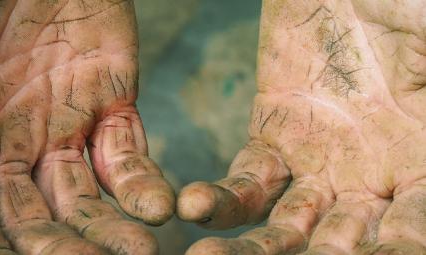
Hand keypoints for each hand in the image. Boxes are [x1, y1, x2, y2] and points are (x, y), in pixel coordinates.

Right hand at [0, 1, 174, 253]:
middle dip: (51, 250)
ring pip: (83, 200)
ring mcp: (62, 128)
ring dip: (106, 234)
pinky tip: (157, 209)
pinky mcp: (110, 104)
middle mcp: (6, 144)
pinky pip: (128, 156)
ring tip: (138, 254)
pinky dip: (143, 186)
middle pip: (26, 219)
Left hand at [178, 0, 425, 253]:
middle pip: (343, 244)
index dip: (395, 252)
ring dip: (253, 250)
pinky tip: (193, 207)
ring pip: (285, 227)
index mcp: (420, 165)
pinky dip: (220, 200)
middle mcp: (370, 179)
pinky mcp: (271, 140)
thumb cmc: (399, 8)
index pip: (411, 231)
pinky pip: (245, 183)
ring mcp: (316, 164)